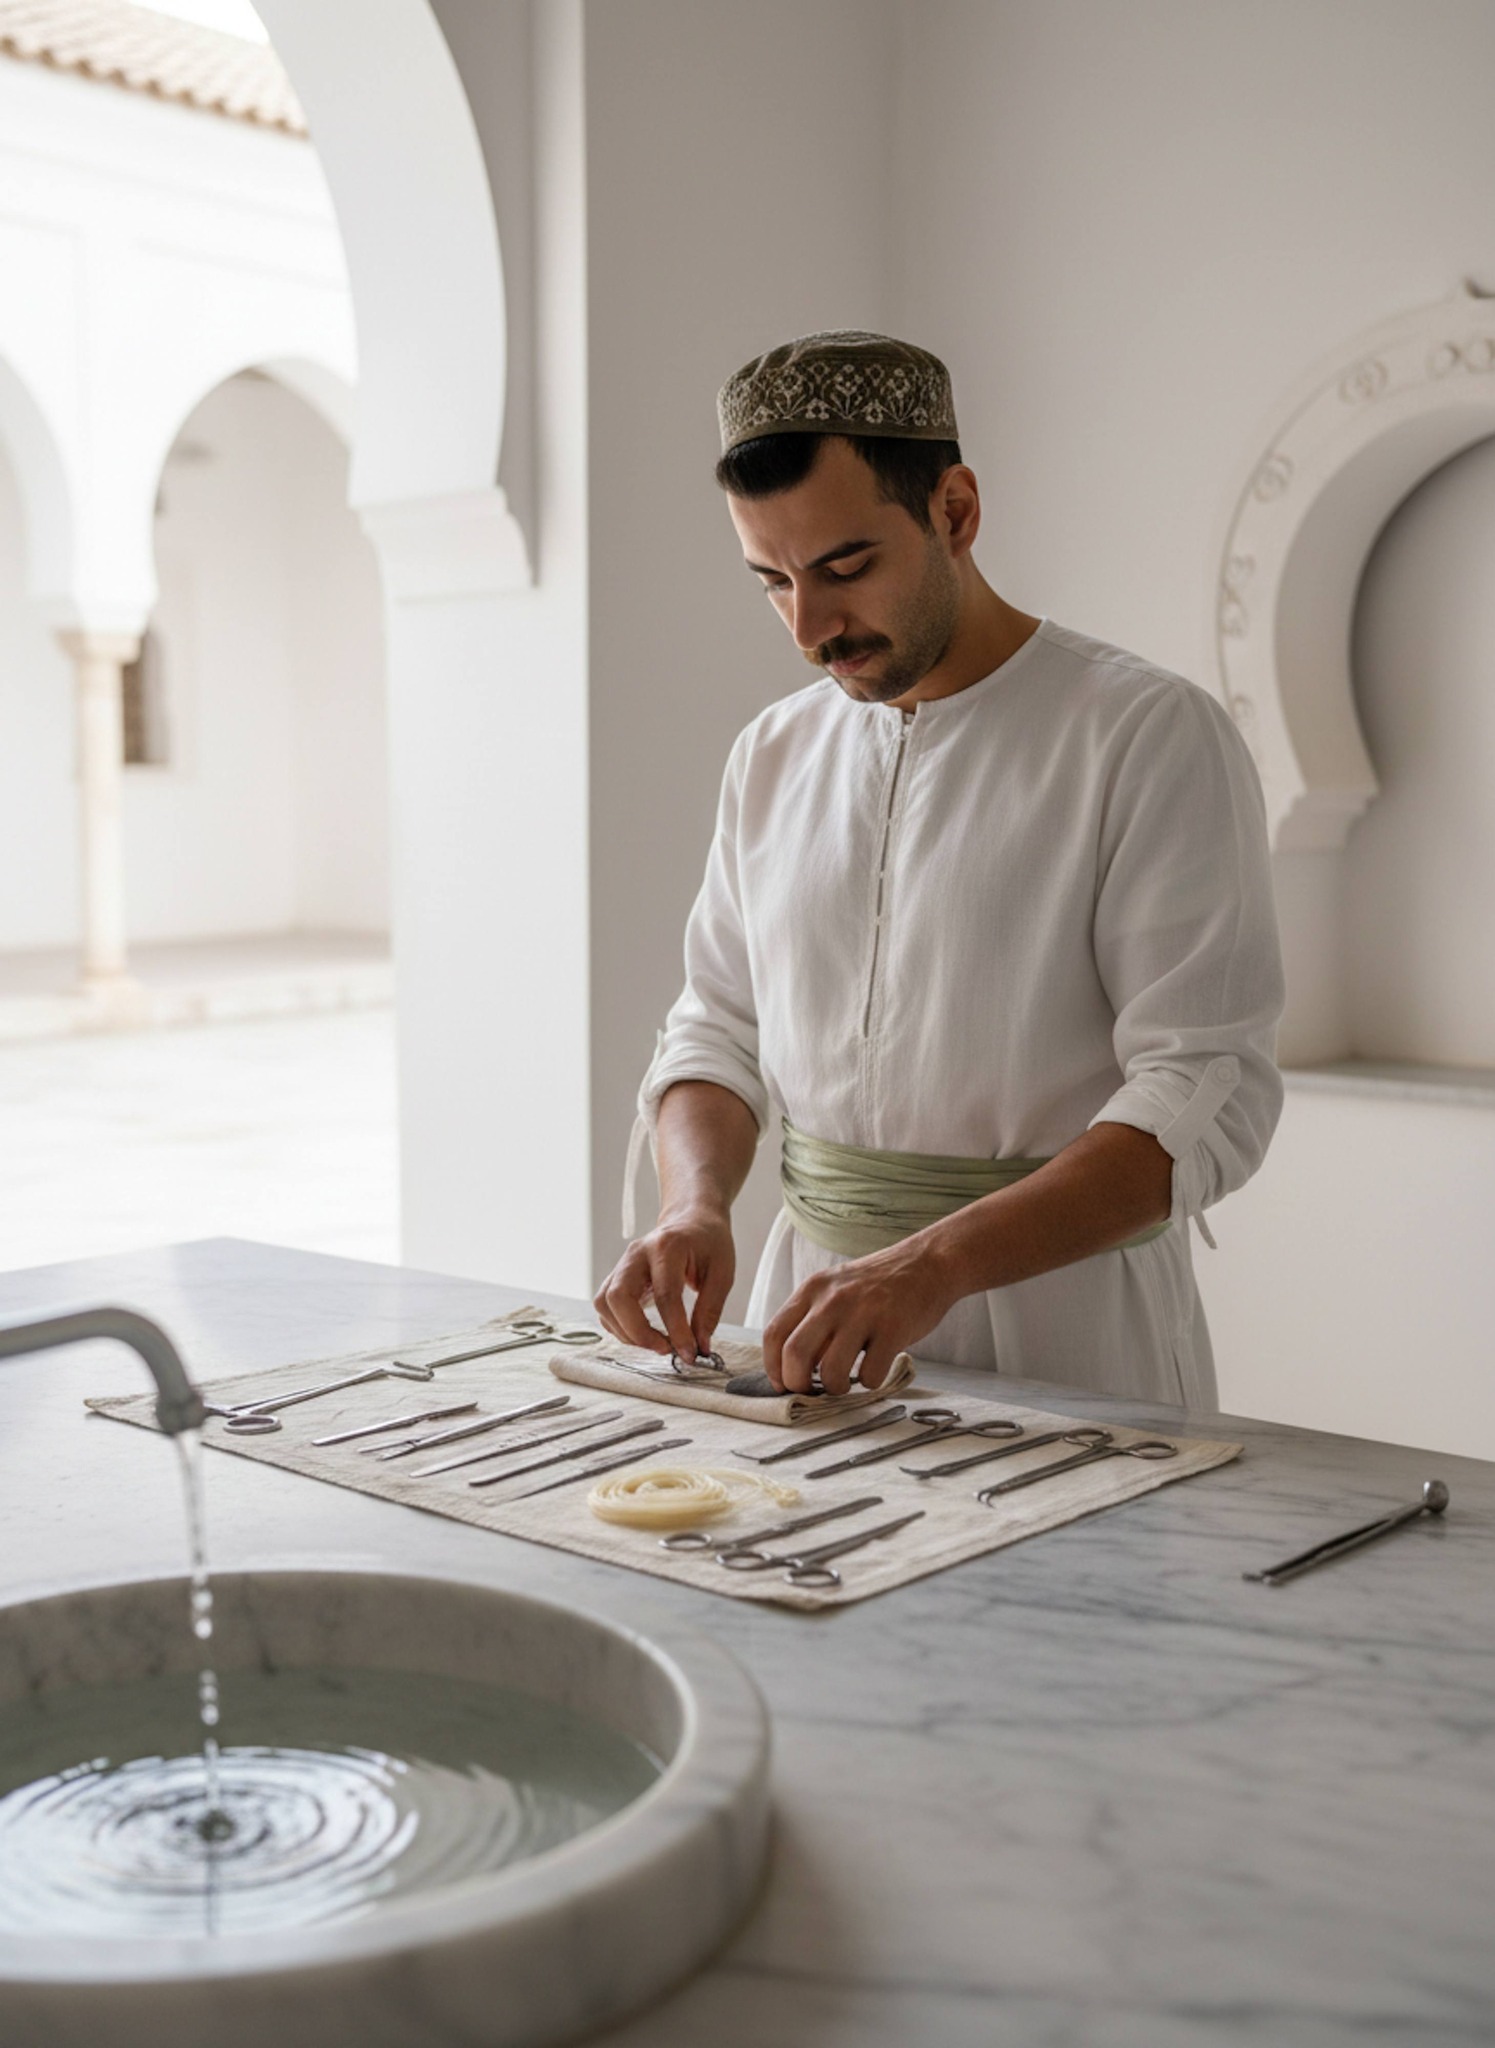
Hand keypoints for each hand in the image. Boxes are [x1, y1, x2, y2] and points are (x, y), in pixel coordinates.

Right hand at [594, 1207, 736, 1361]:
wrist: (692, 1221)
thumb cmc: (708, 1243)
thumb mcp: (722, 1273)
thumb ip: (710, 1311)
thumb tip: (699, 1347)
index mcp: (667, 1247)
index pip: (664, 1295)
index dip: (675, 1330)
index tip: (689, 1352)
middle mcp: (636, 1254)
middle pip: (618, 1297)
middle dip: (638, 1332)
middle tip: (666, 1349)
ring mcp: (622, 1264)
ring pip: (605, 1304)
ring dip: (627, 1332)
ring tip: (658, 1343)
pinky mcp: (616, 1276)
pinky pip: (606, 1308)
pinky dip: (621, 1327)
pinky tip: (645, 1333)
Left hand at [763, 1236, 957, 1394]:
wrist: (928, 1263)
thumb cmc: (878, 1286)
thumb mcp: (836, 1290)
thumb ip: (813, 1321)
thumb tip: (793, 1368)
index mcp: (812, 1289)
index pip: (774, 1334)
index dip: (773, 1367)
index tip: (783, 1384)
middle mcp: (832, 1299)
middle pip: (794, 1354)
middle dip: (798, 1384)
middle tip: (813, 1391)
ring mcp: (863, 1313)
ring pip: (830, 1371)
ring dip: (836, 1389)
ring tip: (846, 1383)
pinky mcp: (893, 1328)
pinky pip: (870, 1374)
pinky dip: (870, 1383)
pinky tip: (876, 1369)